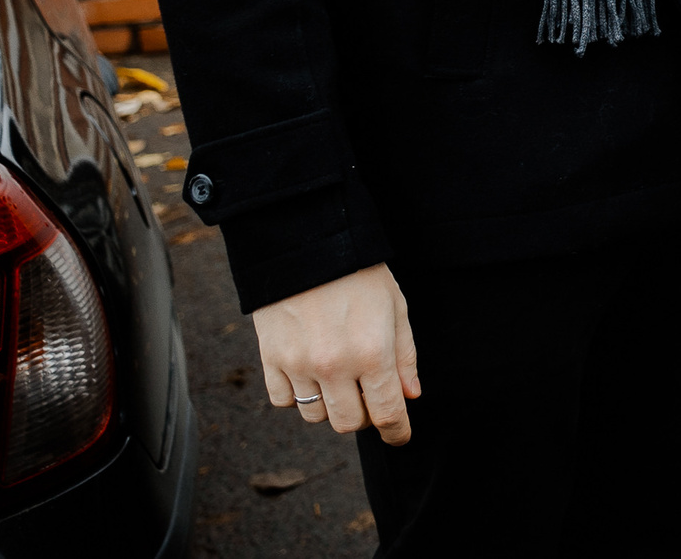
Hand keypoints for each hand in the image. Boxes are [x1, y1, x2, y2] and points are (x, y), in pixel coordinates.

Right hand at [252, 263, 419, 443]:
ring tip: (339, 379)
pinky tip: (309, 373)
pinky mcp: (270, 359)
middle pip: (349, 423)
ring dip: (331, 406)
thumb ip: (405, 356)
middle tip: (369, 397)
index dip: (397, 432)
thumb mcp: (396, 307)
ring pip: (315, 417)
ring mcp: (299, 365)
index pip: (387, 414)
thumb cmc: (360, 273)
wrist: (307, 243)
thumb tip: (410, 396)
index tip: (400, 437)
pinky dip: (298, 396)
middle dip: (365, 417)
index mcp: (373, 354)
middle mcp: (335, 366)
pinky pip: (283, 401)